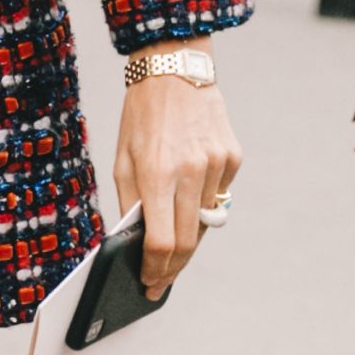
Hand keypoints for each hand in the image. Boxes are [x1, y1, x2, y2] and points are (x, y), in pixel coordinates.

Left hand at [114, 72, 242, 297]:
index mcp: (157, 174)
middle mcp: (191, 172)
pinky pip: (219, 194)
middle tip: (160, 280)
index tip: (149, 283)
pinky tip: (190, 182)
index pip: (162, 241)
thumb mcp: (122, 161)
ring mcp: (217, 165)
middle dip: (173, 267)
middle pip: (189, 242)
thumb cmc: (141, 119)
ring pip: (206, 220)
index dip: (155, 269)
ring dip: (189, 232)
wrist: (174, 72)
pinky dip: (203, 199)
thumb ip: (130, 204)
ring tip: (171, 233)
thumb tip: (136, 246)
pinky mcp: (233, 157)